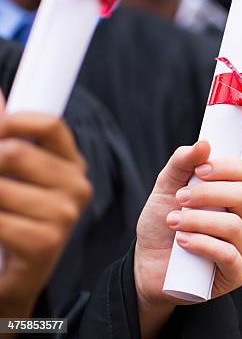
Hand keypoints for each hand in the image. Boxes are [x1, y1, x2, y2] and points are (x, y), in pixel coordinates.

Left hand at [0, 114, 91, 317]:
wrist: (11, 279)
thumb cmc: (11, 220)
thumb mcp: (11, 176)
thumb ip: (6, 136)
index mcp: (71, 164)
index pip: (49, 124)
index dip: (11, 121)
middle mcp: (76, 186)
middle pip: (17, 153)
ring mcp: (65, 215)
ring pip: (0, 188)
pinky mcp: (46, 242)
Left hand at [134, 141, 241, 337]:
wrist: (148, 266)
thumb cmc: (163, 225)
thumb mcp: (166, 188)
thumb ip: (182, 163)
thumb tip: (204, 143)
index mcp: (238, 196)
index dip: (229, 167)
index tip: (201, 169)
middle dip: (208, 193)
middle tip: (179, 198)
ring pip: (234, 226)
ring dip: (199, 220)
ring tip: (172, 222)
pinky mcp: (236, 274)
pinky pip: (229, 255)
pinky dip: (202, 244)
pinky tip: (182, 242)